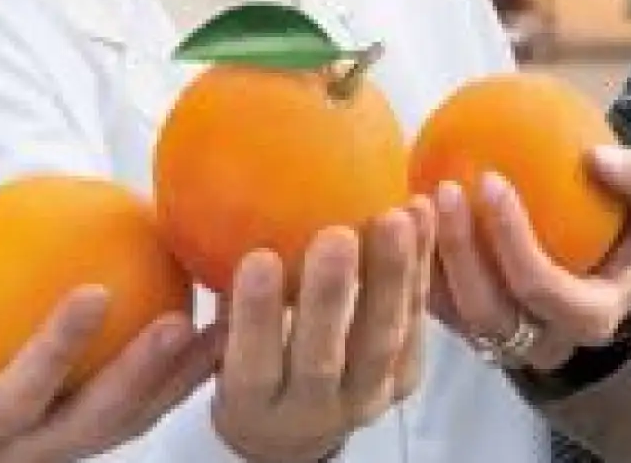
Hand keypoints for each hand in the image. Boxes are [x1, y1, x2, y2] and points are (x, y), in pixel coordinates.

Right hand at [0, 179, 220, 462]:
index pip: (12, 396)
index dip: (55, 351)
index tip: (95, 292)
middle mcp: (7, 460)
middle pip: (84, 429)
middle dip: (136, 381)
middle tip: (177, 322)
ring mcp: (43, 461)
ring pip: (117, 433)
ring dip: (170, 388)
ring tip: (217, 334)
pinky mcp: (68, 450)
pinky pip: (123, 421)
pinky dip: (165, 385)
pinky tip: (204, 338)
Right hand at [211, 196, 436, 462]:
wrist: (297, 426)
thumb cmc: (248, 360)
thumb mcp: (218, 338)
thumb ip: (220, 288)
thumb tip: (209, 204)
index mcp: (253, 405)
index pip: (254, 367)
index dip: (257, 316)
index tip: (259, 259)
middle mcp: (312, 410)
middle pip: (324, 358)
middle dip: (332, 296)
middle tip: (336, 236)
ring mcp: (365, 396)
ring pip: (382, 341)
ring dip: (391, 277)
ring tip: (394, 218)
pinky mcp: (404, 378)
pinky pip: (416, 323)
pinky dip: (421, 267)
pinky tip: (419, 214)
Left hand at [430, 147, 630, 371]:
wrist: (612, 266)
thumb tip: (597, 159)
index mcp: (591, 317)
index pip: (542, 289)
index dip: (512, 242)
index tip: (492, 180)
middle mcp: (543, 341)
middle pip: (488, 312)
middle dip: (460, 251)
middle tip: (445, 188)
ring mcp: (503, 340)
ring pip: (453, 314)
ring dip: (429, 260)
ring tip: (416, 200)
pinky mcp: (470, 326)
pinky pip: (435, 303)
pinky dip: (416, 264)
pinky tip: (407, 215)